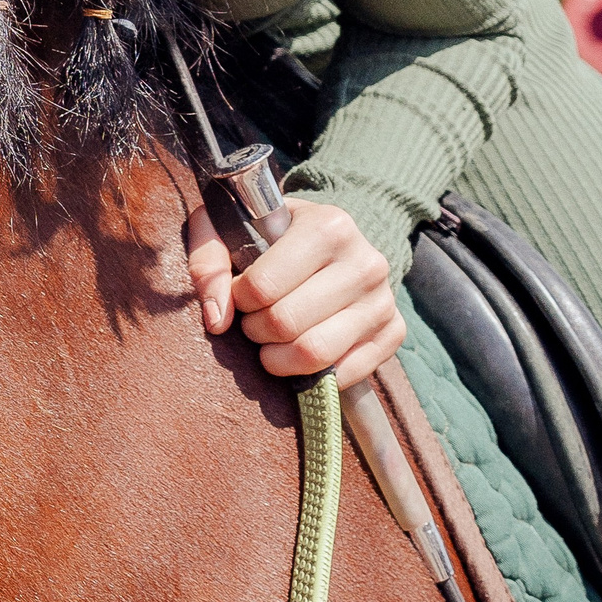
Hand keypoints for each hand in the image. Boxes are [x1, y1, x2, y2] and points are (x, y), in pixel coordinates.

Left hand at [184, 197, 402, 388]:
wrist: (329, 243)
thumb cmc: (268, 237)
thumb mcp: (228, 229)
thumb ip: (208, 262)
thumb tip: (217, 319)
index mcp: (328, 226)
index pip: (262, 286)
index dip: (239, 299)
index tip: (241, 293)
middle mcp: (365, 262)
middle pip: (285, 323)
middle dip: (255, 329)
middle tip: (253, 319)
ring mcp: (384, 300)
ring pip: (314, 353)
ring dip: (277, 358)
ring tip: (272, 340)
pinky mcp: (393, 333)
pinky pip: (344, 375)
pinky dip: (310, 376)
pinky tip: (299, 353)